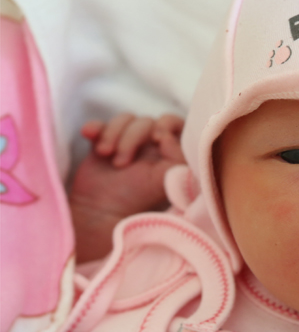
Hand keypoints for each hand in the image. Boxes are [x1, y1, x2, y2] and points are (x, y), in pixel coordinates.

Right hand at [70, 113, 185, 262]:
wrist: (100, 212)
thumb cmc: (136, 199)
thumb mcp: (163, 180)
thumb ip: (177, 158)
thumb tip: (168, 136)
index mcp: (167, 153)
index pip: (175, 124)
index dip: (167, 124)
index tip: (157, 139)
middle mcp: (149, 146)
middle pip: (146, 121)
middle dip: (132, 137)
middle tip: (121, 163)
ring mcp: (125, 142)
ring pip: (125, 119)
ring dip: (113, 134)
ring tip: (106, 155)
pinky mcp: (102, 143)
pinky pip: (100, 123)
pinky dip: (95, 127)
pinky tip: (88, 135)